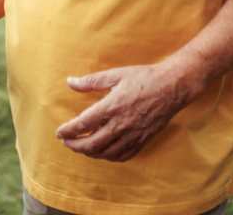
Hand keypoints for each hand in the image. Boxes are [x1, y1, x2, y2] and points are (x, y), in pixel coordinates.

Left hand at [55, 62, 196, 161]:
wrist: (172, 86)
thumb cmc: (144, 77)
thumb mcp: (116, 74)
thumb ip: (91, 81)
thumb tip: (70, 82)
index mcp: (111, 107)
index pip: (82, 125)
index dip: (67, 131)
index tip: (59, 132)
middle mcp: (120, 124)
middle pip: (90, 144)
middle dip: (75, 146)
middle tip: (67, 142)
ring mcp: (132, 134)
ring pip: (105, 153)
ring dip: (90, 153)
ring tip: (83, 147)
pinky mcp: (142, 140)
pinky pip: (122, 156)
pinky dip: (109, 157)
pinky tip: (104, 152)